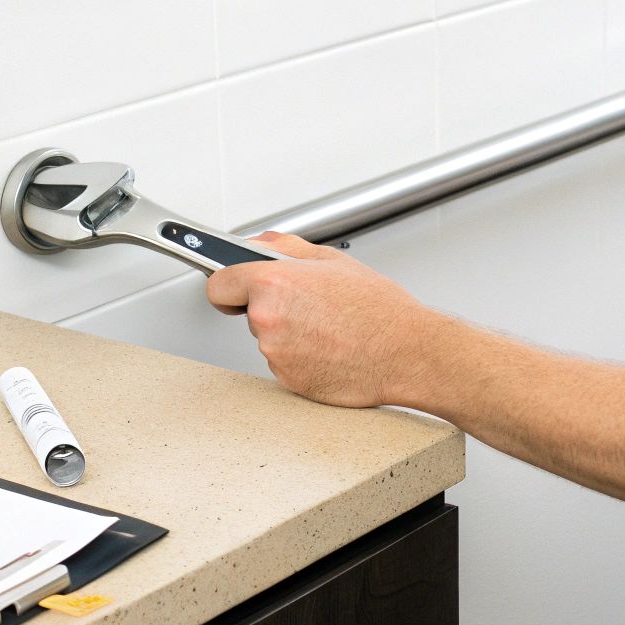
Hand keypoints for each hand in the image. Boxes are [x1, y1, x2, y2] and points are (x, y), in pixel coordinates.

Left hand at [205, 233, 445, 407]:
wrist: (406, 353)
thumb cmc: (379, 309)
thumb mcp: (332, 262)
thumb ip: (284, 248)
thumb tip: (256, 244)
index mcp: (274, 283)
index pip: (218, 284)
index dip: (227, 285)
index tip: (232, 288)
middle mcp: (268, 319)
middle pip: (248, 312)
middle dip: (271, 307)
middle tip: (311, 306)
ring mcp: (276, 353)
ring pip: (267, 339)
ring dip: (288, 334)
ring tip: (328, 328)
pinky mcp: (287, 380)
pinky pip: (283, 363)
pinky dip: (301, 357)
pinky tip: (330, 348)